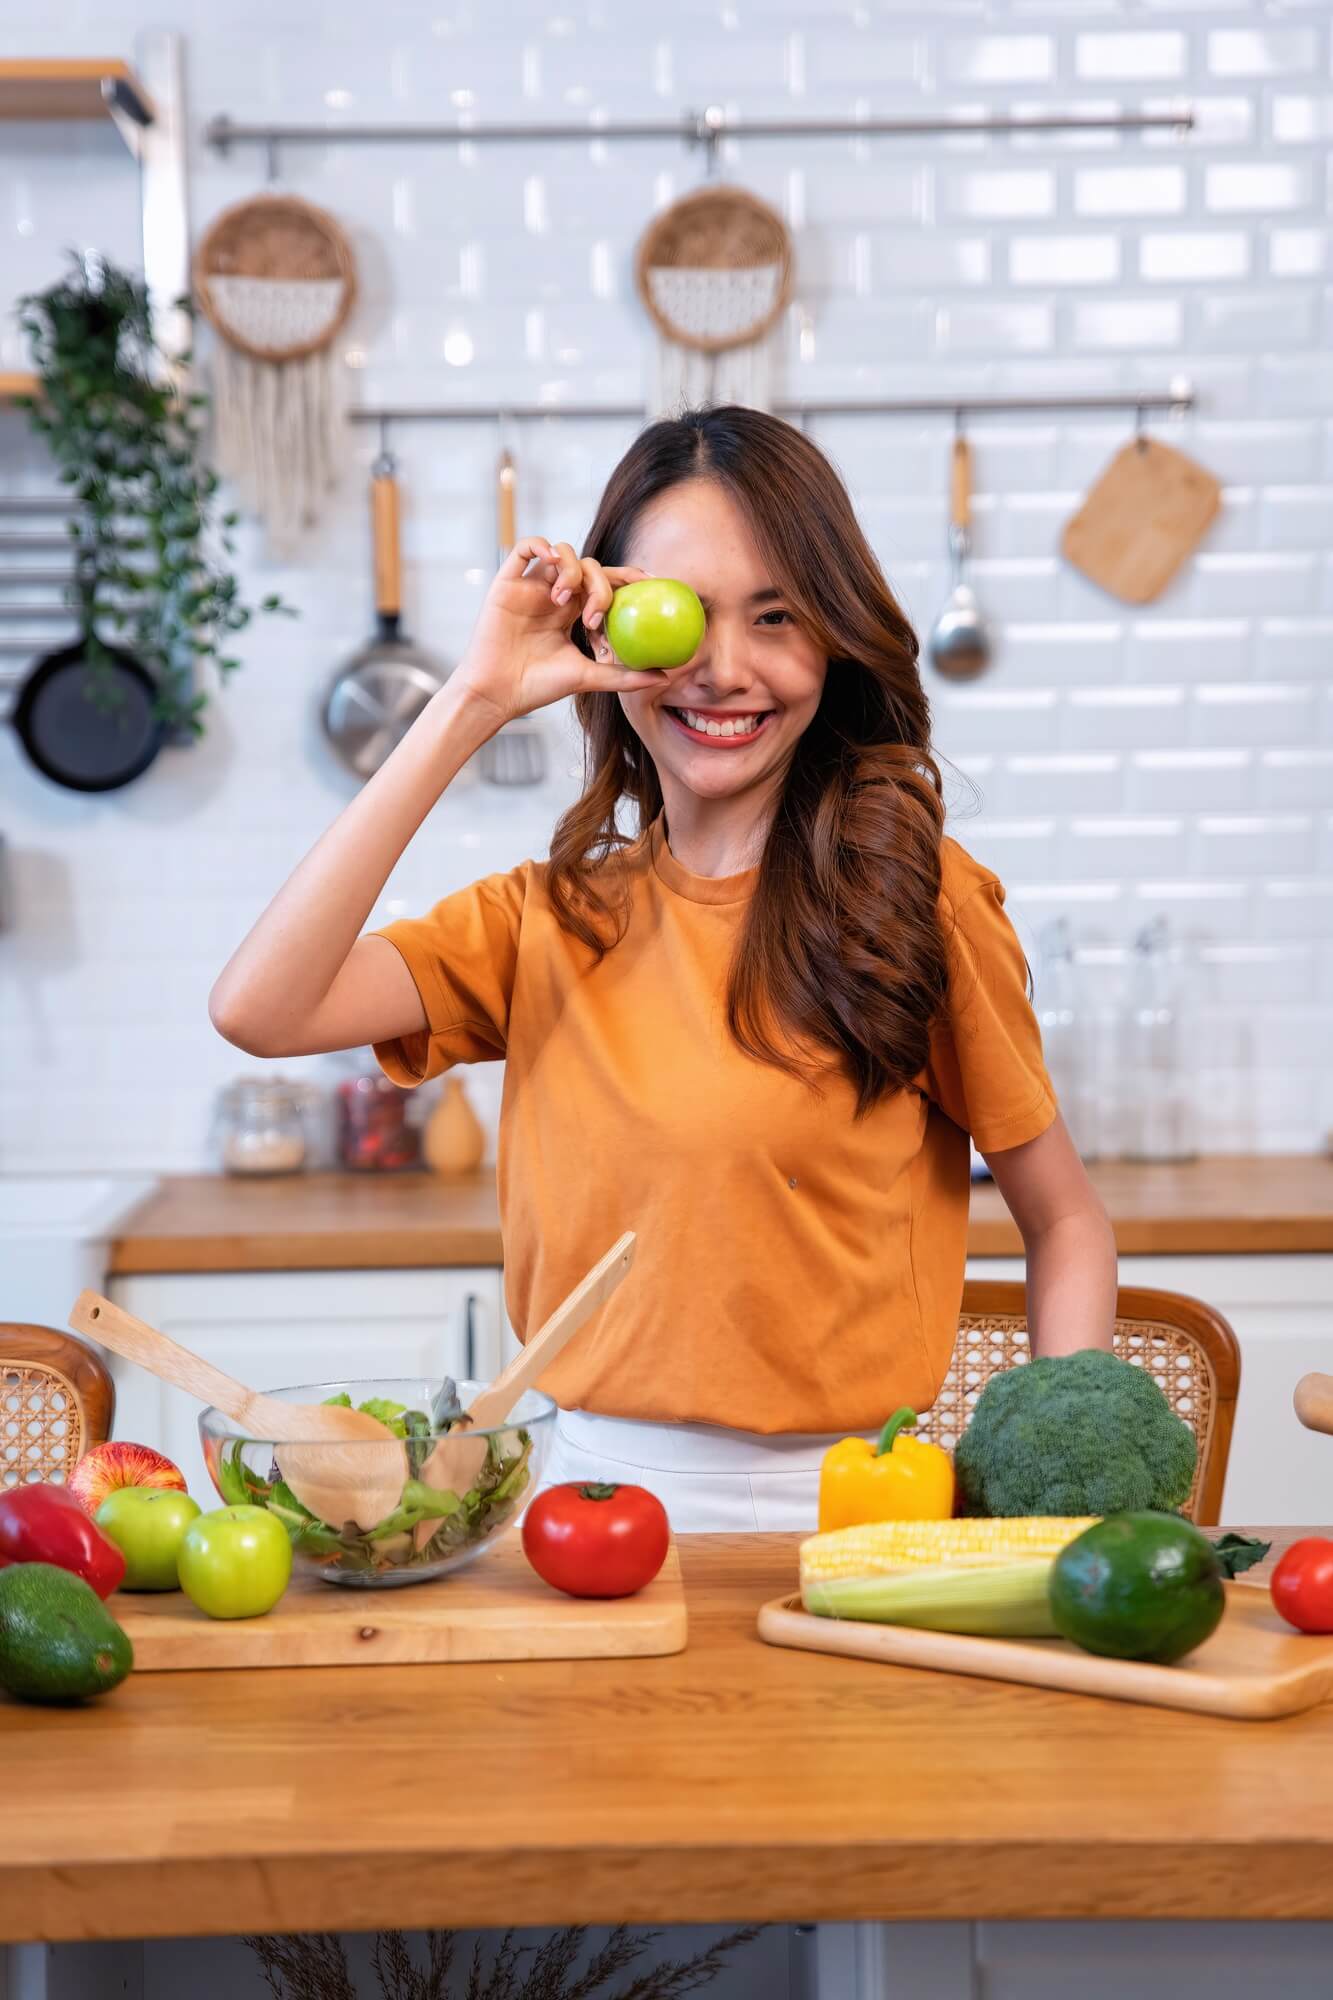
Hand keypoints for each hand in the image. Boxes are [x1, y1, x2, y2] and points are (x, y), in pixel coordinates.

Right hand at [453, 538, 664, 729]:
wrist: (498, 693)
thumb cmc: (538, 687)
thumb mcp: (588, 678)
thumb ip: (624, 674)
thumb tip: (665, 676)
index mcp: (574, 612)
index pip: (606, 583)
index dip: (629, 576)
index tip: (652, 582)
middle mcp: (555, 594)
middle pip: (589, 567)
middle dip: (600, 585)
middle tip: (594, 615)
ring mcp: (532, 587)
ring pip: (562, 553)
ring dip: (572, 571)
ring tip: (564, 601)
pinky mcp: (508, 582)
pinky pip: (526, 547)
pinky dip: (542, 545)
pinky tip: (551, 562)